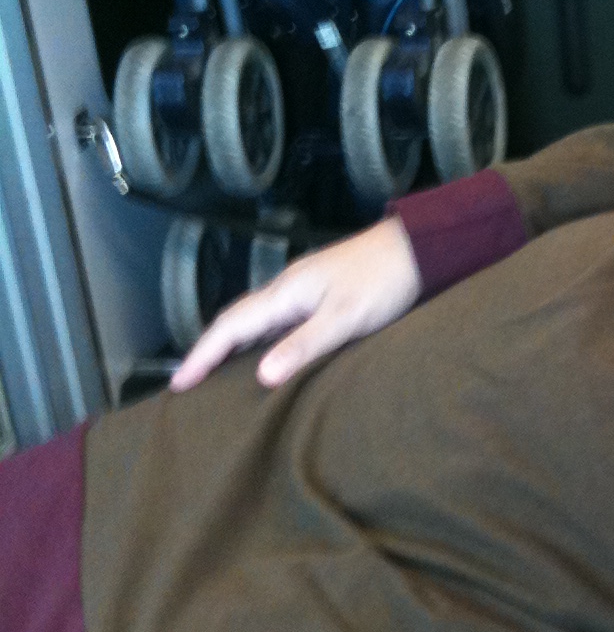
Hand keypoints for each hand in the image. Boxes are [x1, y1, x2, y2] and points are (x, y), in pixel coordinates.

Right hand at [170, 217, 421, 392]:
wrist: (417, 248)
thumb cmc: (384, 280)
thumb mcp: (346, 317)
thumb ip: (305, 345)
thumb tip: (262, 376)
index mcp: (285, 293)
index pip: (229, 327)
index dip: (202, 355)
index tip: (178, 383)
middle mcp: (286, 289)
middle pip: (235, 321)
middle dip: (208, 350)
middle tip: (188, 382)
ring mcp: (302, 289)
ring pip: (255, 320)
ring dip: (232, 345)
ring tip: (217, 375)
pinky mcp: (319, 293)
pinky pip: (276, 320)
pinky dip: (259, 339)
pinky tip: (266, 355)